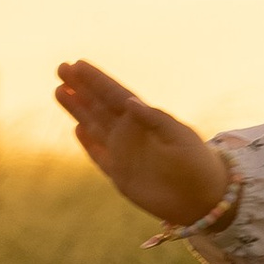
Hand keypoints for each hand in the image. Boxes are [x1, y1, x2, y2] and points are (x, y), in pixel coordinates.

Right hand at [53, 58, 232, 227]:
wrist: (203, 199)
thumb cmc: (198, 163)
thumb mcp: (179, 136)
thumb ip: (154, 119)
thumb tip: (128, 101)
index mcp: (145, 119)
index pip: (115, 94)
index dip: (96, 80)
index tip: (78, 64)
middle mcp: (131, 132)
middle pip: (99, 106)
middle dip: (81, 88)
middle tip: (61, 67)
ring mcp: (123, 153)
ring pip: (94, 126)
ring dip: (77, 110)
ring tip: (60, 90)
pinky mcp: (120, 175)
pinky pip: (99, 156)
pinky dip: (88, 143)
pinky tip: (77, 129)